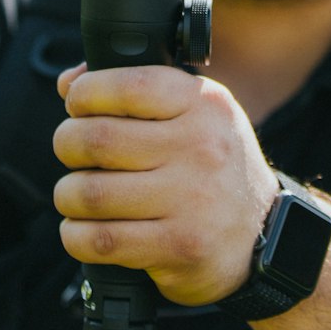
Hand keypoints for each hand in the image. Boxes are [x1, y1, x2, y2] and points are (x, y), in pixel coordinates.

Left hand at [53, 64, 278, 305]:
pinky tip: (84, 228)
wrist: (262, 234)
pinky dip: (76, 235)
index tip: (77, 104)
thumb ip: (135, 88)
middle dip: (67, 144)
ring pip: (91, 193)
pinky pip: (100, 240)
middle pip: (98, 139)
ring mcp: (191, 200)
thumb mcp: (195, 112)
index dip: (86, 93)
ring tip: (76, 193)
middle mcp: (201, 148)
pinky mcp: (178, 247)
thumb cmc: (213, 164)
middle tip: (71, 152)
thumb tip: (67, 82)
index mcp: (204, 104)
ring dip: (68, 194)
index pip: (128, 86)